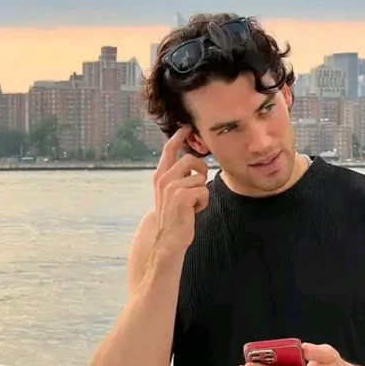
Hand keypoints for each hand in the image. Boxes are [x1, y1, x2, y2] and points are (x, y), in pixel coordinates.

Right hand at [152, 126, 208, 252]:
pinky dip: (203, 202)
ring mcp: (172, 187)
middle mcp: (164, 179)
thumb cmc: (175, 215)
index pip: (169, 150)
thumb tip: (193, 161)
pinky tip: (193, 211)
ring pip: (200, 177)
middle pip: (191, 159)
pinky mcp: (182, 196)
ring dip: (202, 192)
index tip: (187, 127)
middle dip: (201, 171)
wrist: (168, 239)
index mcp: (161, 176)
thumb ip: (179, 176)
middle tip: (198, 186)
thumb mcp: (172, 192)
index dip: (178, 136)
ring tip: (192, 204)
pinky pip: (204, 191)